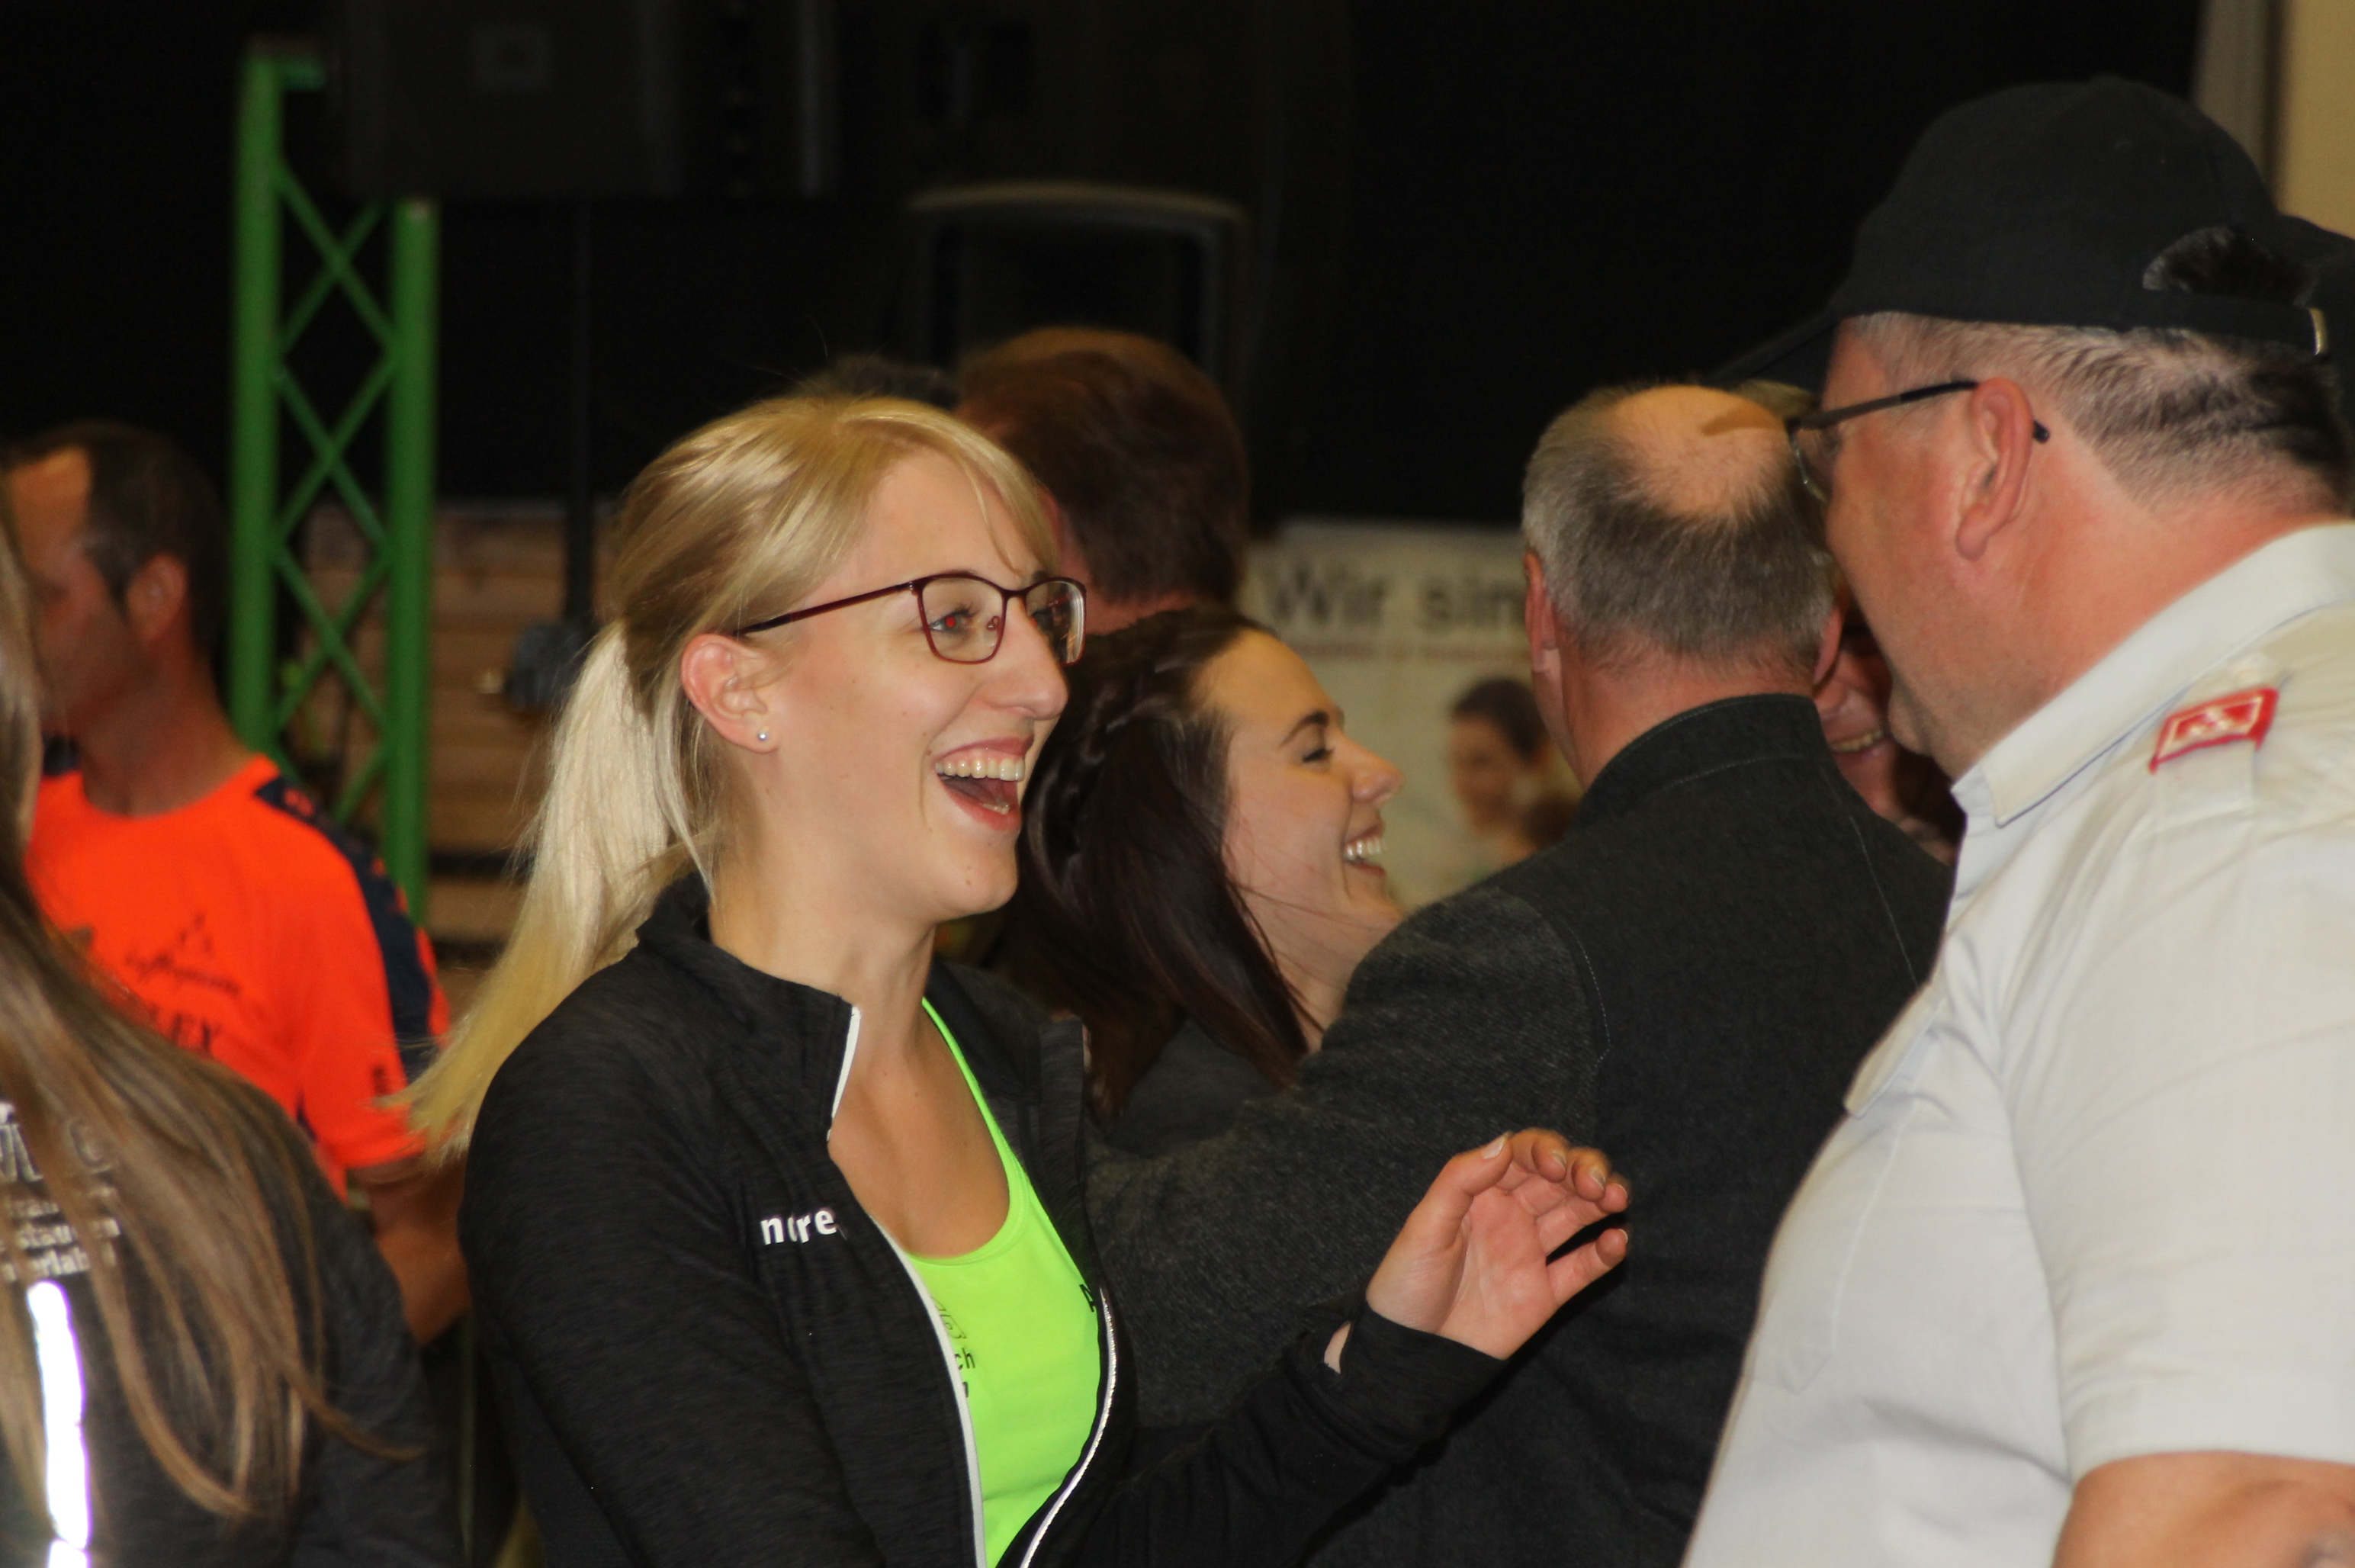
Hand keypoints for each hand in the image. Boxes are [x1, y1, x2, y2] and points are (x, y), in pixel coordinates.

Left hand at [1359, 1130, 1627, 1360]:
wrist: (1411, 1353)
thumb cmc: (1405, 1285)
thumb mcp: (1424, 1227)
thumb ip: (1460, 1181)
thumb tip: (1504, 1142)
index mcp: (1479, 1194)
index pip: (1523, 1156)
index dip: (1546, 1152)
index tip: (1557, 1166)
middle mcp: (1510, 1217)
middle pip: (1558, 1180)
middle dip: (1583, 1171)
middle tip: (1597, 1184)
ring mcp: (1529, 1254)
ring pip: (1576, 1215)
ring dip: (1600, 1202)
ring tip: (1618, 1198)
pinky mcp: (1544, 1294)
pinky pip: (1581, 1268)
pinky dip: (1603, 1253)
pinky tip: (1617, 1241)